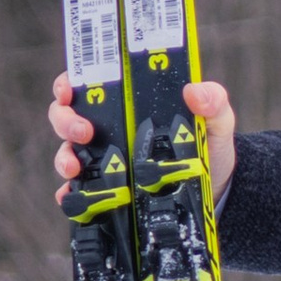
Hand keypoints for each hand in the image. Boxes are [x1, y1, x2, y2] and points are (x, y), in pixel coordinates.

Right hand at [50, 74, 237, 202]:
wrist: (217, 190)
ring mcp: (104, 160)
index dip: (67, 84)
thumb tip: (194, 91)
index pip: (85, 85)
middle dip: (65, 120)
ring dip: (64, 158)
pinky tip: (74, 196)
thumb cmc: (209, 146)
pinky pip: (78, 192)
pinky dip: (70, 194)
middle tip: (84, 131)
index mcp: (126, 104)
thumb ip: (212, 102)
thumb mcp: (216, 121)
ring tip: (75, 167)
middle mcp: (108, 129)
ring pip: (66, 153)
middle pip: (66, 117)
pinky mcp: (107, 190)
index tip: (67, 90)